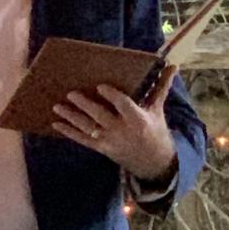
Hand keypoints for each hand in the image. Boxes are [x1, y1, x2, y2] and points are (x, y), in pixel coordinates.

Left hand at [50, 65, 178, 182]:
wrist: (154, 163)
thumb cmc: (156, 131)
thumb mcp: (158, 109)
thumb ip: (160, 87)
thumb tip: (172, 66)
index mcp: (138, 119)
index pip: (123, 105)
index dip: (112, 96)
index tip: (100, 86)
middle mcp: (122, 131)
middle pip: (101, 116)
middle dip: (85, 105)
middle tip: (71, 93)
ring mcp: (110, 141)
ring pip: (88, 128)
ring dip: (72, 118)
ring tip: (57, 106)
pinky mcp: (102, 149)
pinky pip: (83, 140)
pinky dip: (69, 132)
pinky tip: (56, 124)